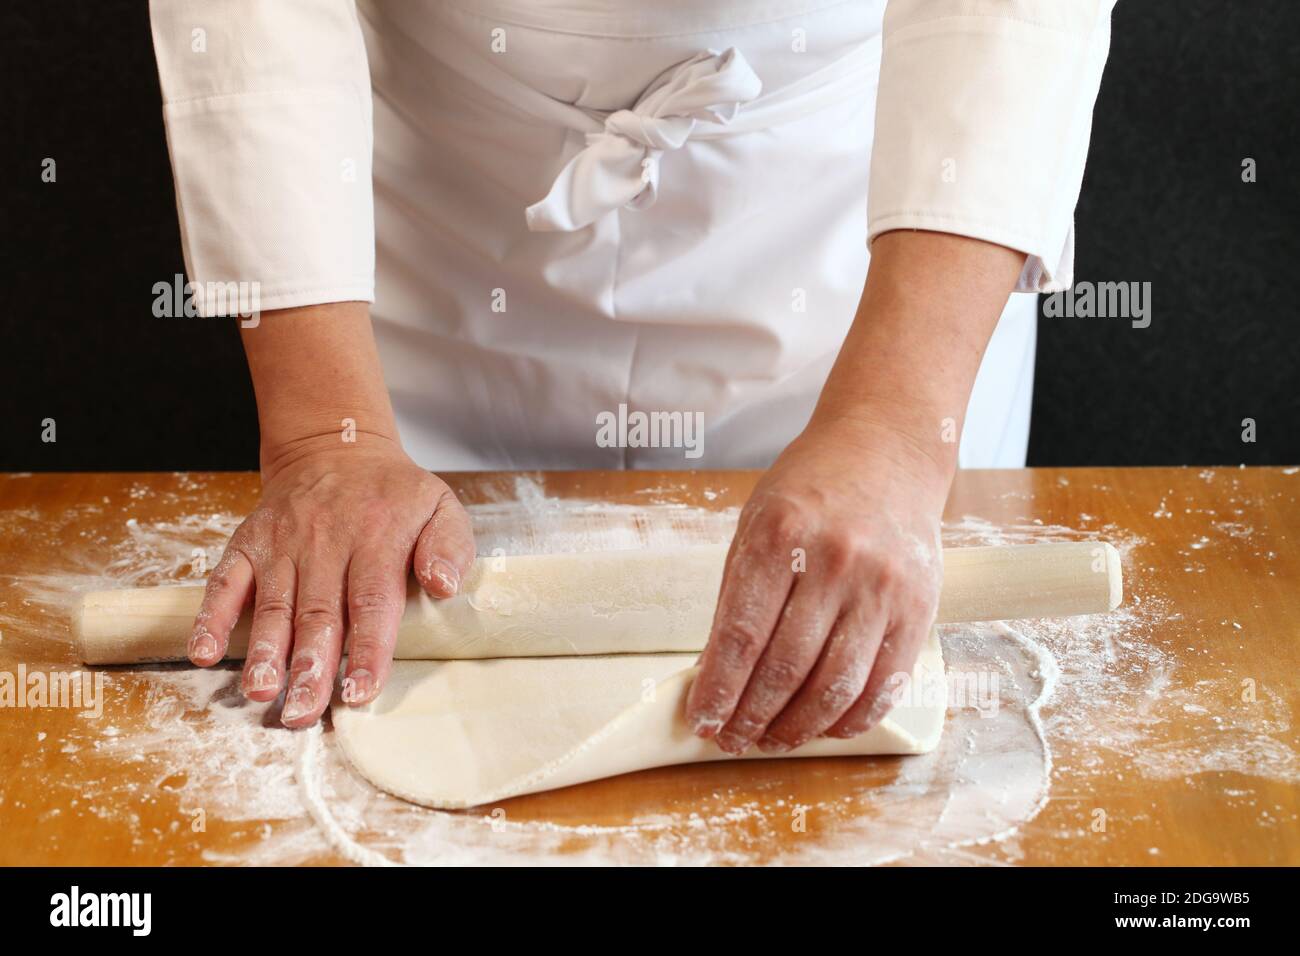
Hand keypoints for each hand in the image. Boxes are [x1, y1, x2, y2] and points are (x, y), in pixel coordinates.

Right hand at [187, 433, 474, 726]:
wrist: (336, 449)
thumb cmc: (394, 494)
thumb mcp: (439, 506)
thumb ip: (449, 547)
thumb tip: (444, 585)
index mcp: (376, 539)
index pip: (371, 601)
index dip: (366, 649)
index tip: (361, 691)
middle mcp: (325, 542)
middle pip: (317, 613)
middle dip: (310, 666)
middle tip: (304, 712)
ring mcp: (282, 544)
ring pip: (272, 604)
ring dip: (264, 651)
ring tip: (262, 690)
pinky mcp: (249, 543)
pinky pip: (225, 581)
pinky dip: (211, 616)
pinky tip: (204, 651)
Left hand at [685, 419, 946, 753]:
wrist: (887, 451)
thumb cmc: (811, 489)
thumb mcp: (757, 523)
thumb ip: (739, 596)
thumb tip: (717, 675)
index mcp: (780, 536)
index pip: (742, 635)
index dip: (720, 690)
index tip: (704, 721)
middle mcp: (834, 561)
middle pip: (786, 667)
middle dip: (753, 715)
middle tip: (734, 739)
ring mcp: (881, 586)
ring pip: (836, 685)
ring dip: (799, 727)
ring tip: (773, 740)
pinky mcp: (919, 606)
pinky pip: (885, 683)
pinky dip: (852, 717)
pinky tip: (826, 727)